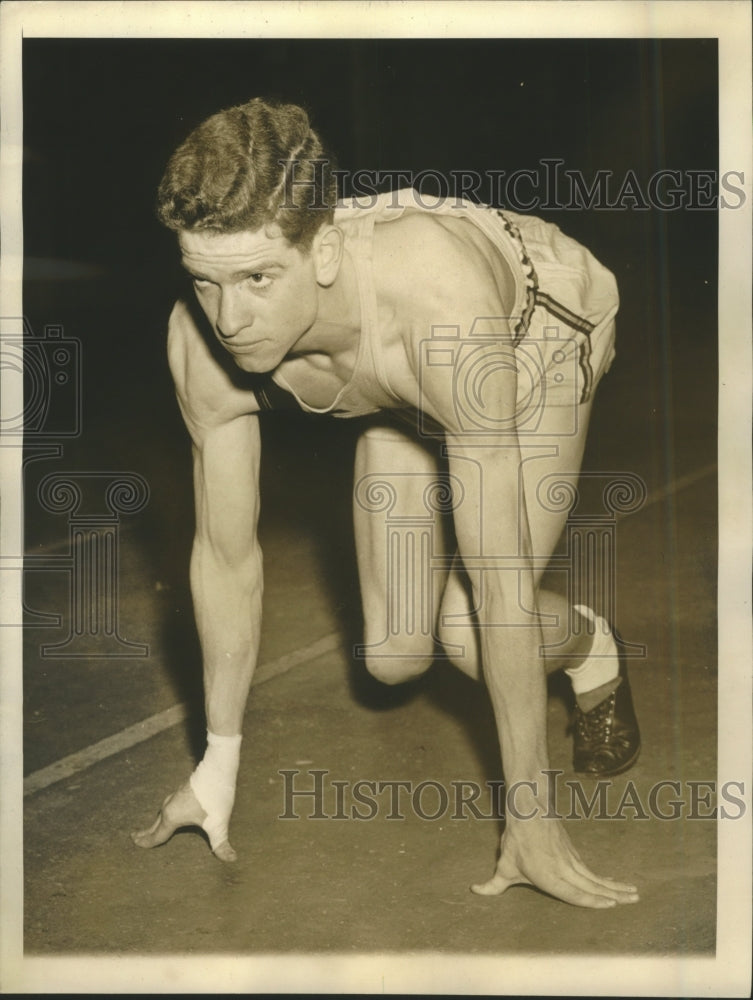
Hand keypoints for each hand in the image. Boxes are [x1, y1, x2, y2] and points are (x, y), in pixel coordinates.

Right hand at [131, 782, 236, 861]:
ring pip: (162, 813)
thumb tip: (231, 859)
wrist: (218, 766)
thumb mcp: (218, 823)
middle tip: (135, 838)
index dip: (146, 843)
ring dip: (156, 822)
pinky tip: (173, 812)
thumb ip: (221, 844)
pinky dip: (165, 813)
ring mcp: (176, 796)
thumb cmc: (216, 796)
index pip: (157, 835)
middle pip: (156, 824)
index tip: (135, 844)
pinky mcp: (183, 790)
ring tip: (153, 828)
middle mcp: (170, 806)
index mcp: (173, 816)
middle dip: (146, 833)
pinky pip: (169, 805)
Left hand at [472, 816, 638, 907]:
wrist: (528, 807)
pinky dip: (604, 876)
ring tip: (633, 893)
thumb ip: (493, 885)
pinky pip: (590, 868)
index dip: (593, 902)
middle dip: (615, 895)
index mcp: (550, 877)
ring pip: (596, 876)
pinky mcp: (572, 850)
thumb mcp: (503, 865)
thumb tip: (475, 891)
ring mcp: (571, 859)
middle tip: (635, 900)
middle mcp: (565, 869)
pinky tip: (612, 881)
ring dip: (615, 885)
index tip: (612, 906)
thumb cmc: (516, 838)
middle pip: (594, 885)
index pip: (575, 894)